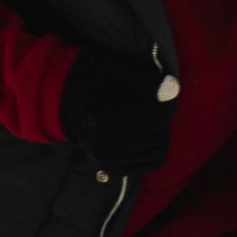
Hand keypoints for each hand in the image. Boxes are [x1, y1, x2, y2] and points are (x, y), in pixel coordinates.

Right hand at [61, 46, 179, 173]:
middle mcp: (110, 148)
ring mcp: (111, 162)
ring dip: (159, 131)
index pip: (160, 116)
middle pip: (161, 133)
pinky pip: (152, 162)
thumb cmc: (89, 78)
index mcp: (108, 122)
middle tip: (148, 100)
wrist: (61, 100)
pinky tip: (143, 132)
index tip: (159, 88)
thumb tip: (174, 90)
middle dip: (161, 115)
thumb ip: (145, 79)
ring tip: (143, 115)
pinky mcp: (114, 169)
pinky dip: (154, 148)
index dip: (167, 99)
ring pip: (160, 149)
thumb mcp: (115, 68)